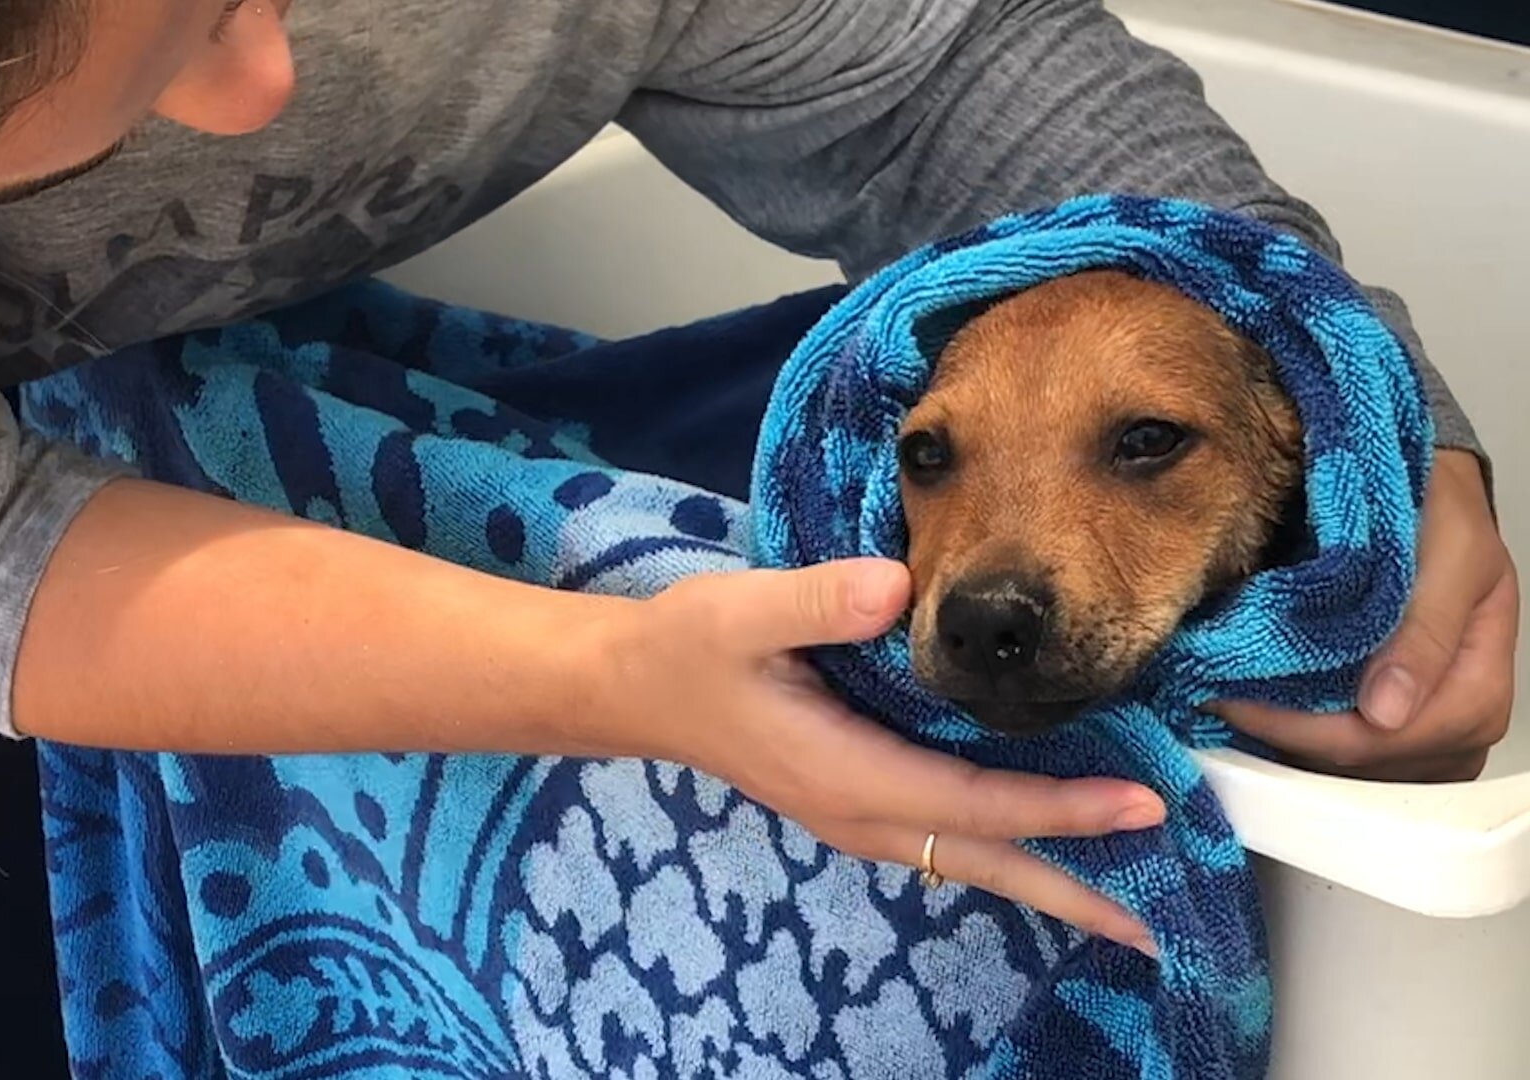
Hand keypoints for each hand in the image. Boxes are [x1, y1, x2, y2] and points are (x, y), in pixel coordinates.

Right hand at [605, 558, 1164, 955]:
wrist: (632, 686)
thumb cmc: (686, 646)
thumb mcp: (740, 611)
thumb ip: (817, 600)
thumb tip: (898, 588)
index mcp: (844, 771)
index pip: (972, 798)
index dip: (1059, 806)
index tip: (1142, 806)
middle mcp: (857, 812)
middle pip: (984, 860)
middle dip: (1073, 890)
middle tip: (1159, 924)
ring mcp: (854, 816)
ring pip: (966, 858)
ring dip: (1045, 880)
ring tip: (1123, 907)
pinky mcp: (852, 802)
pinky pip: (945, 839)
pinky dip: (1004, 849)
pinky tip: (1039, 847)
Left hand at [1217, 450, 1517, 780]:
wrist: (1421, 488)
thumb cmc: (1439, 510)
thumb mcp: (1448, 549)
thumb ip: (1424, 626)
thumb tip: (1386, 713)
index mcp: (1479, 678)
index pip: (1401, 737)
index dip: (1316, 729)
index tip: (1240, 697)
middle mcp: (1452, 714)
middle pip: (1375, 766)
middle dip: (1294, 738)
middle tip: (1217, 698)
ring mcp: (1417, 719)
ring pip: (1353, 769)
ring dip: (1288, 742)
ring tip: (1227, 700)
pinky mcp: (1383, 714)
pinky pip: (1340, 750)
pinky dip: (1292, 732)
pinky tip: (1251, 704)